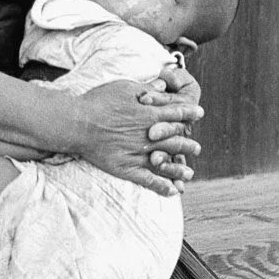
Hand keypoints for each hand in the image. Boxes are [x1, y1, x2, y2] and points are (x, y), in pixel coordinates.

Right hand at [69, 80, 201, 197]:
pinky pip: (148, 180)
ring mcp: (139, 153)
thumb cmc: (99, 101)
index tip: (199, 114)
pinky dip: (161, 186)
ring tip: (190, 173)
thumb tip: (163, 87)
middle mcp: (148, 136)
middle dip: (188, 144)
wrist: (79, 123)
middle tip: (197, 148)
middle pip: (175, 140)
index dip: (189, 113)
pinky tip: (171, 192)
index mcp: (149, 114)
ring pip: (166, 162)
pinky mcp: (127, 168)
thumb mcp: (124, 87)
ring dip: (179, 168)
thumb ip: (146, 89)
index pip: (176, 114)